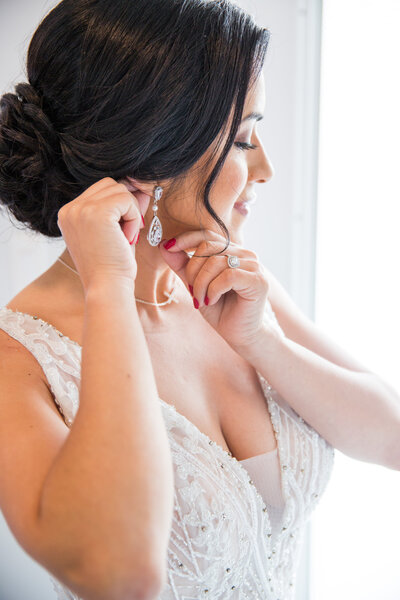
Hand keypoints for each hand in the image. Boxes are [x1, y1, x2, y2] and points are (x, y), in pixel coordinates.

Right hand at [57, 177, 149, 290]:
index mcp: (68, 214)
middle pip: (109, 184)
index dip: (120, 203)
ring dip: (131, 213)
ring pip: (119, 190)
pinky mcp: (96, 213)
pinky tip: (128, 239)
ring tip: (126, 238)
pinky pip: (127, 200)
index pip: (99, 191)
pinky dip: (134, 218)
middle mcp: (70, 209)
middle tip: (130, 231)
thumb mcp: (115, 232)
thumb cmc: (112, 266)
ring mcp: (80, 210)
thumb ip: (122, 209)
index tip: (128, 225)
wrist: (107, 288)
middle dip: (126, 204)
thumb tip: (140, 187)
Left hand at [159, 229, 271, 349]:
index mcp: (232, 251)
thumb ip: (182, 265)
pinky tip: (212, 300)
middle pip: (208, 247)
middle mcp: (245, 254)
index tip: (167, 247)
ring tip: (200, 300)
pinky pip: (228, 276)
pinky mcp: (258, 281)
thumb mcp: (195, 285)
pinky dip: (214, 289)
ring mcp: (254, 266)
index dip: (185, 239)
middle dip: (192, 270)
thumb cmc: (220, 309)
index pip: (207, 235)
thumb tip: (164, 245)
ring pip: (216, 262)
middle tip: (191, 291)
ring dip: (201, 284)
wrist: (240, 334)